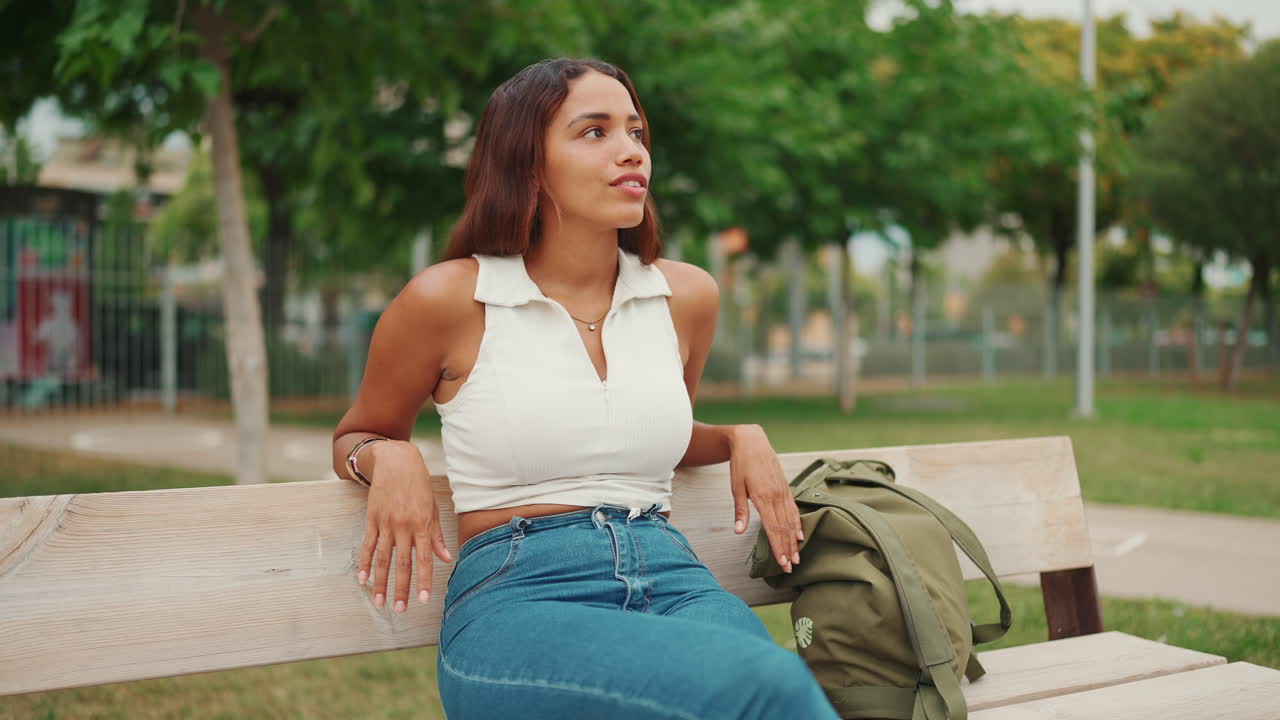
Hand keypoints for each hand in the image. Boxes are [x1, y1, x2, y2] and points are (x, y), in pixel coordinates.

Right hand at [356, 441, 451, 611]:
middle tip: (399, 610)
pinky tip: (363, 579)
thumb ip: (437, 536)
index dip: (424, 581)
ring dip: (380, 582)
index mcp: (422, 524)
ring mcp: (386, 523)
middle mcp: (404, 526)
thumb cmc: (419, 485)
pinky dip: (365, 563)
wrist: (396, 461)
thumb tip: (446, 559)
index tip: (424, 600)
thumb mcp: (433, 508)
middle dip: (401, 589)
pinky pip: (368, 545)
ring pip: (383, 559)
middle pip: (401, 564)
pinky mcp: (372, 519)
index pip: (424, 559)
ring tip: (379, 602)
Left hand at [728, 424, 802, 572]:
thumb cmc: (741, 465)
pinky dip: (797, 523)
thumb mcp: (736, 487)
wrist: (752, 442)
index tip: (782, 563)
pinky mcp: (785, 488)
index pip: (773, 528)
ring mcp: (783, 492)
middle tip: (791, 567)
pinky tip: (800, 534)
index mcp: (763, 497)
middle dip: (788, 549)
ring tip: (797, 556)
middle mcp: (776, 496)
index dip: (778, 547)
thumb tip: (738, 531)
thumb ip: (740, 510)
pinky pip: (793, 509)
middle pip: (784, 528)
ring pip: (791, 520)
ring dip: (794, 540)